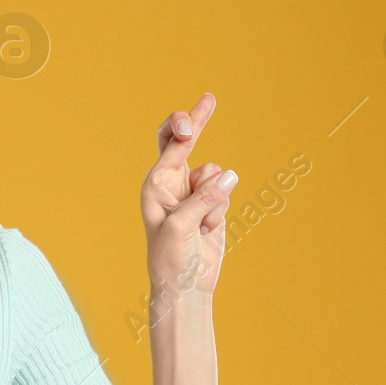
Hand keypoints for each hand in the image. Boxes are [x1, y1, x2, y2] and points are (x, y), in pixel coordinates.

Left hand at [140, 93, 235, 304]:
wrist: (185, 285)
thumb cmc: (170, 259)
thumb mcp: (181, 228)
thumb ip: (203, 200)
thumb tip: (229, 176)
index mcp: (156, 184)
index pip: (171, 145)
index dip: (184, 127)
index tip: (194, 120)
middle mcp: (172, 183)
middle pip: (186, 141)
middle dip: (197, 122)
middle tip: (210, 98)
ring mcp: (193, 192)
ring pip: (216, 174)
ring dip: (214, 197)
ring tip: (200, 223)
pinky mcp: (211, 204)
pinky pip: (226, 192)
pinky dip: (221, 210)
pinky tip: (208, 230)